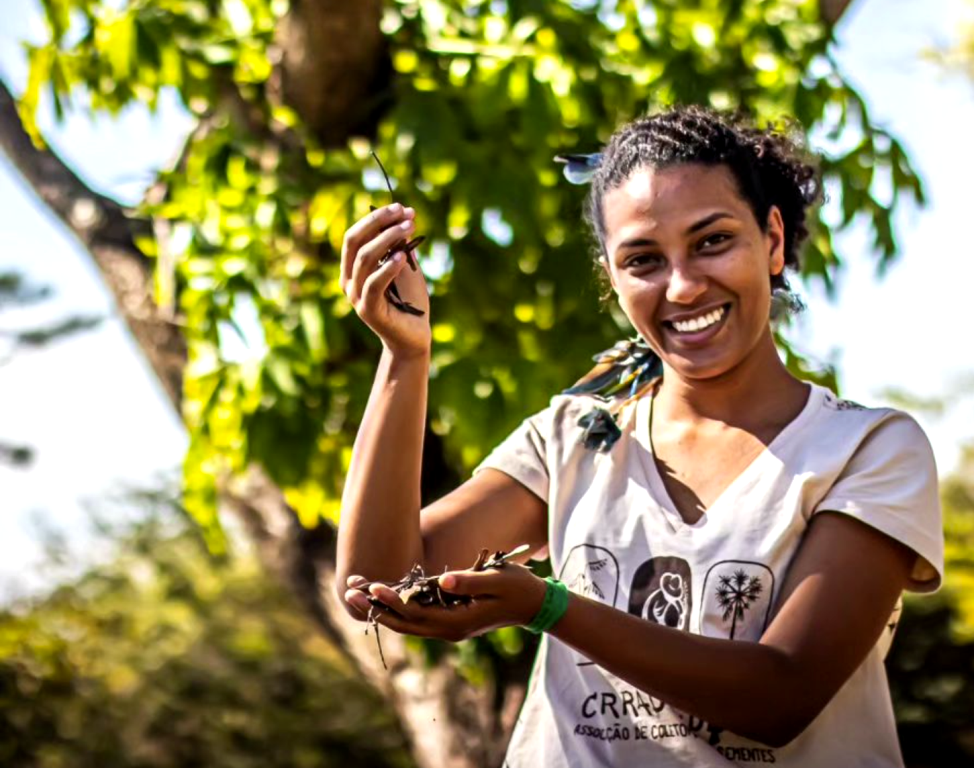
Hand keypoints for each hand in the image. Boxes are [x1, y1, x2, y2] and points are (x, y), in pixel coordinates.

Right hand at [340, 203, 430, 358]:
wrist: (413, 337)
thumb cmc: (409, 302)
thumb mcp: (405, 268)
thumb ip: (400, 247)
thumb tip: (403, 217)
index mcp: (352, 269)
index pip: (355, 235)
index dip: (376, 218)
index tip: (402, 207)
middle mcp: (348, 281)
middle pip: (355, 241)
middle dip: (378, 222)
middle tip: (403, 212)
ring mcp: (356, 296)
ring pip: (365, 258)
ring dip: (388, 239)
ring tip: (409, 227)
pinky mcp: (368, 310)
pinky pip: (374, 283)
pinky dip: (388, 267)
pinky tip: (403, 255)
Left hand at [343, 564, 547, 641]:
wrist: (533, 605)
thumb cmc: (517, 588)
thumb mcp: (496, 580)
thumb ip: (468, 581)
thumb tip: (441, 581)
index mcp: (457, 623)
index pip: (415, 614)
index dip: (392, 600)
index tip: (372, 586)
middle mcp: (447, 630)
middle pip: (402, 623)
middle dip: (375, 607)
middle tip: (348, 590)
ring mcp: (446, 627)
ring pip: (405, 622)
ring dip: (379, 607)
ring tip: (355, 591)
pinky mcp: (447, 619)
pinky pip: (415, 617)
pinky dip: (395, 607)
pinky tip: (380, 595)